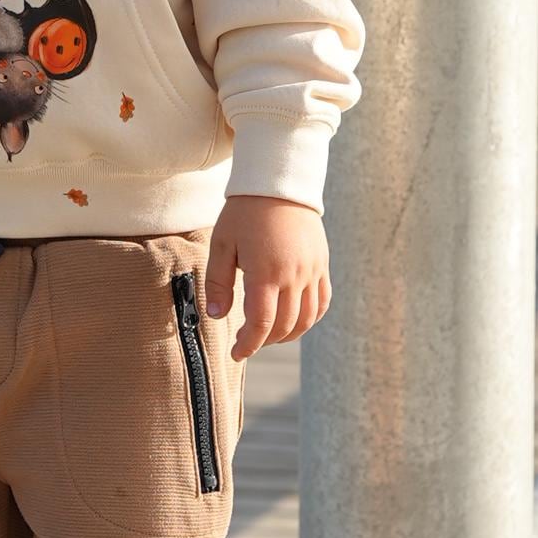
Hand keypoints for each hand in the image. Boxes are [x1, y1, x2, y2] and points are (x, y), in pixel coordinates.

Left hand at [205, 194, 330, 360]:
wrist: (280, 184)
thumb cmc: (245, 212)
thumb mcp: (222, 244)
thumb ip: (217, 283)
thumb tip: (216, 316)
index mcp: (267, 273)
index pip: (261, 324)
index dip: (248, 345)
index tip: (236, 354)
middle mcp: (294, 276)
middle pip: (284, 326)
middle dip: (263, 340)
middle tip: (246, 342)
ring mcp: (312, 271)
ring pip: (306, 319)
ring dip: (287, 334)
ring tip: (267, 334)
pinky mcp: (321, 265)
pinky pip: (321, 302)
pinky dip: (309, 318)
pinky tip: (293, 320)